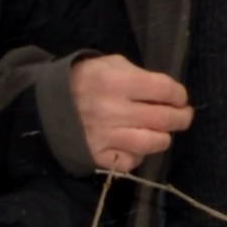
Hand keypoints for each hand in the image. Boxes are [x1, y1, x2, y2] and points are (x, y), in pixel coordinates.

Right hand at [68, 52, 192, 178]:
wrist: (44, 104)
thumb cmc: (83, 80)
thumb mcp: (109, 64)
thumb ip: (138, 74)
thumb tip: (166, 93)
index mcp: (116, 82)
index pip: (165, 90)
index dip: (179, 95)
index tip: (180, 98)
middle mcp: (112, 110)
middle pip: (164, 119)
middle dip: (181, 117)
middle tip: (182, 116)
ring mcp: (104, 136)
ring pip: (152, 143)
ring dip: (163, 138)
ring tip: (162, 132)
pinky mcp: (97, 155)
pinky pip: (130, 162)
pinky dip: (138, 155)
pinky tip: (135, 146)